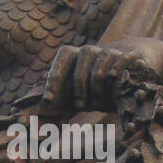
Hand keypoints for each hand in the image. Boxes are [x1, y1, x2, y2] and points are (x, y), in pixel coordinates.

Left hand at [42, 40, 161, 111]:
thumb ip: (57, 99)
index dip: (53, 82)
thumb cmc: (95, 83)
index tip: (47, 101)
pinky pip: (120, 70)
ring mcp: (110, 51)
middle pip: (80, 72)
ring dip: (98, 93)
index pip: (59, 64)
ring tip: (101, 105)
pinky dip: (116, 84)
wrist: (129, 65)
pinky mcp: (129, 55)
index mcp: (72, 56)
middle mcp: (89, 51)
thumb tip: (34, 111)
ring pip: (100, 74)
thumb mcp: (75, 90)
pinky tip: (116, 93)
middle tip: (82, 107)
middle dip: (80, 92)